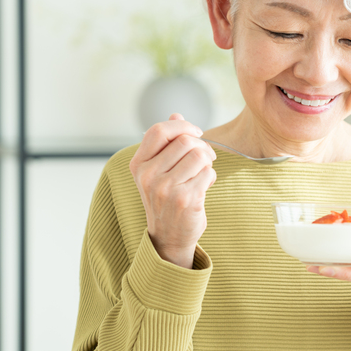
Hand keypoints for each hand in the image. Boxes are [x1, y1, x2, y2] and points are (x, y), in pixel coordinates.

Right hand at [129, 113, 216, 268]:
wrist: (169, 237)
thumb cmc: (166, 198)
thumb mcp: (158, 170)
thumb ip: (166, 143)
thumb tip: (176, 114)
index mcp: (139, 165)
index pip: (159, 131)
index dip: (183, 126)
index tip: (196, 133)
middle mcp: (148, 176)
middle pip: (185, 141)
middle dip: (202, 146)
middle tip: (206, 158)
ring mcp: (165, 189)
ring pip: (199, 155)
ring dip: (208, 162)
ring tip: (204, 173)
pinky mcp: (185, 200)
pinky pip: (209, 173)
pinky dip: (212, 177)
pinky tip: (205, 187)